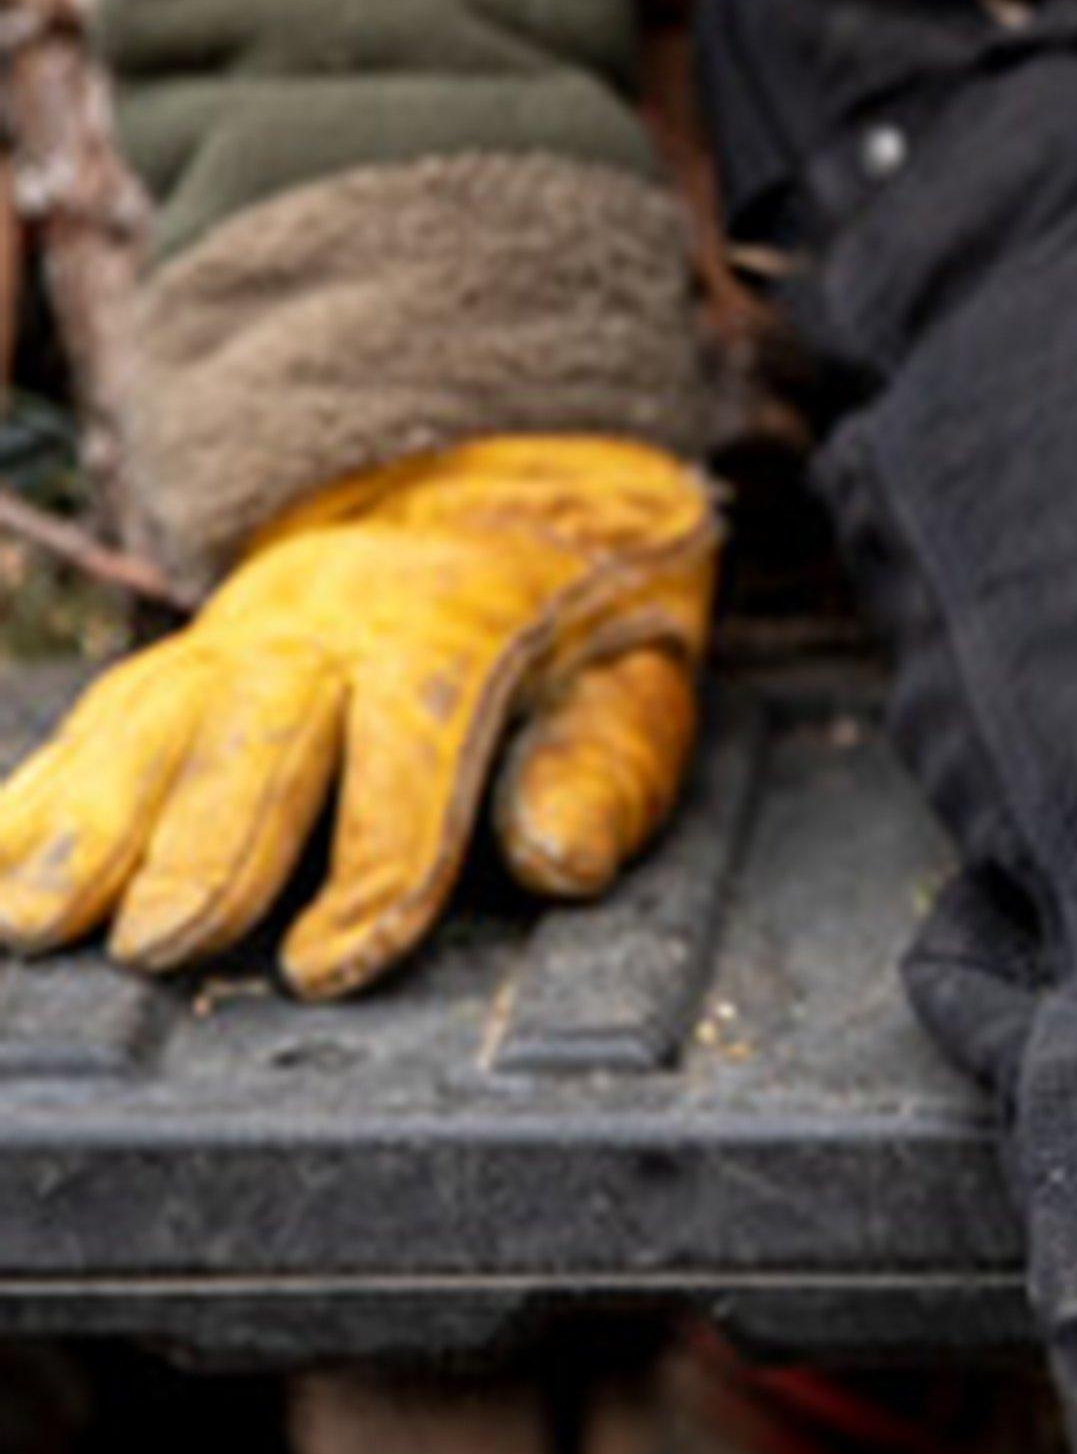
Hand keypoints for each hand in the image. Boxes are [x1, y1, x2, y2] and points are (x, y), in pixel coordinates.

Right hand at [0, 435, 716, 996]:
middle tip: (160, 944)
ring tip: (33, 921)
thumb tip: (558, 858)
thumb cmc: (575, 613)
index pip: (414, 753)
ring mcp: (239, 639)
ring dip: (87, 825)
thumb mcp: (638, 669)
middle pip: (261, 737)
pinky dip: (34, 797)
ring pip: (153, 725)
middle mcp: (332, 627)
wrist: (497, 486)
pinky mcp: (179, 663)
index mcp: (459, 627)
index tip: (328, 967)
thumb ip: (605, 762)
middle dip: (205, 843)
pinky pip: (98, 723)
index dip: (375, 867)